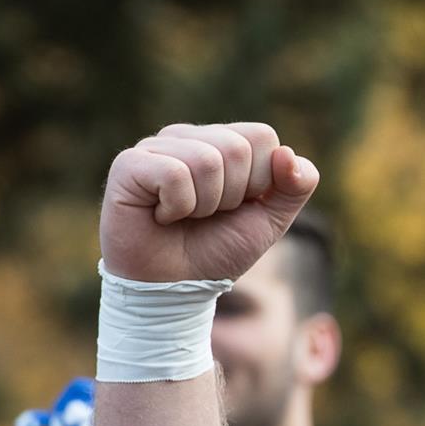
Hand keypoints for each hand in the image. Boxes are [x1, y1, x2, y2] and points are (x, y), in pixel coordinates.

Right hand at [99, 123, 319, 281]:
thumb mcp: (269, 221)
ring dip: (204, 205)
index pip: (262, 136)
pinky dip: (177, 207)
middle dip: (233, 197)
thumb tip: (287, 153)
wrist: (174, 288)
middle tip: (206, 215)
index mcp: (221, 142)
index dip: (260, 182)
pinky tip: (161, 216)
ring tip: (183, 217)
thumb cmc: (216, 251)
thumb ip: (295, 187)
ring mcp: (156, 146)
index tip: (236, 207)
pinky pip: (174, 174)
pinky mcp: (129, 164)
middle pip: (237, 148)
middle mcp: (188, 137)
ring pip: (207, 161)